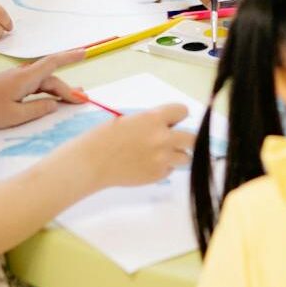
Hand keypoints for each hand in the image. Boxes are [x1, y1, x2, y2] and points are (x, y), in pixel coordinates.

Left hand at [0, 50, 83, 129]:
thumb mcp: (15, 115)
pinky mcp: (9, 84)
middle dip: (67, 88)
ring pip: (42, 82)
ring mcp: (15, 79)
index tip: (85, 53)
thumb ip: (38, 109)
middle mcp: (21, 74)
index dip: (69, 57)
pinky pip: (33, 85)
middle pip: (50, 77)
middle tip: (83, 100)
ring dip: (57, 89)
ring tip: (73, 98)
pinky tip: (51, 98)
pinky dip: (45, 91)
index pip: (52, 63)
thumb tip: (54, 104)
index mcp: (25, 78)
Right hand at [74, 104, 193, 186]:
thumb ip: (151, 122)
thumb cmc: (104, 137)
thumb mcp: (130, 120)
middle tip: (175, 141)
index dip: (177, 116)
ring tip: (159, 155)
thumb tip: (167, 127)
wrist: (92, 162)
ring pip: (185, 158)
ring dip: (176, 155)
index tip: (172, 121)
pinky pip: (170, 170)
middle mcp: (162, 138)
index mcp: (154, 119)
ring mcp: (162, 158)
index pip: (182, 111)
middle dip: (185, 139)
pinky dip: (163, 168)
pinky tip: (146, 164)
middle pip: (193, 139)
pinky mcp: (157, 175)